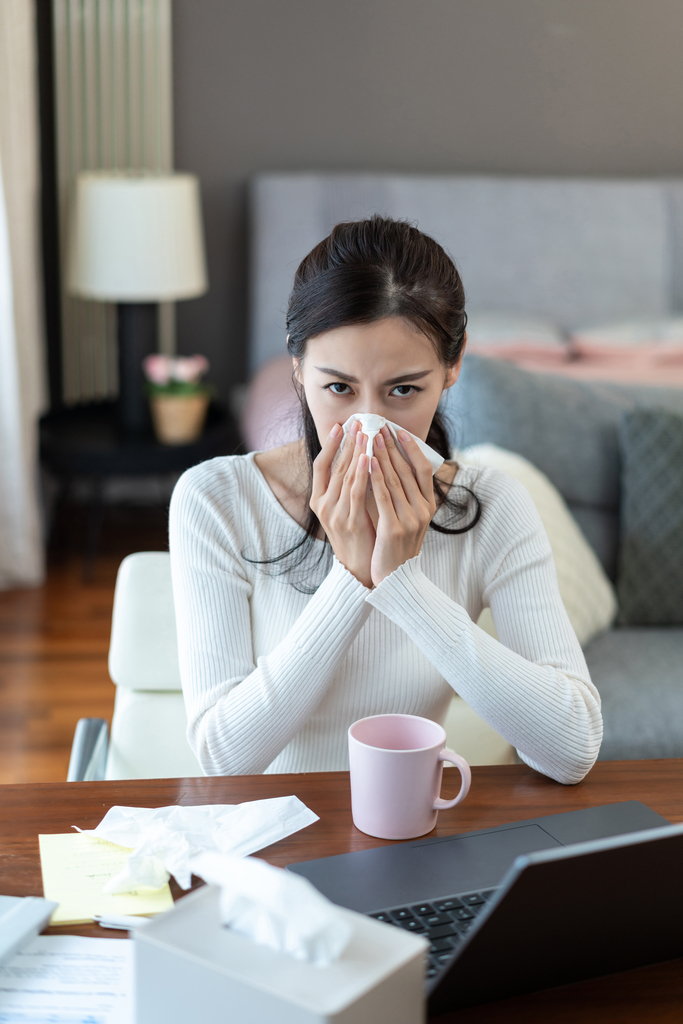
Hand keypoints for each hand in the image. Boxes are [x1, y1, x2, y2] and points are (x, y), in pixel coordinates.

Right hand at [310, 420, 375, 587]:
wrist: (359, 570)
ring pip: (345, 476)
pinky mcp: (350, 523)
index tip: (340, 426)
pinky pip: (356, 493)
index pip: (320, 465)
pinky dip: (362, 474)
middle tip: (358, 423)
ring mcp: (335, 514)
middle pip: (334, 467)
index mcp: (319, 501)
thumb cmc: (356, 536)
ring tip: (365, 433)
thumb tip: (357, 457)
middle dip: (347, 443)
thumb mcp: (345, 509)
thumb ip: (347, 487)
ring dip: (356, 452)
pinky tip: (369, 459)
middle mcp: (323, 506)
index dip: (329, 444)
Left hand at [368, 426, 435, 585]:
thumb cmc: (397, 547)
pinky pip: (384, 496)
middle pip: (407, 470)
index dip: (412, 448)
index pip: (423, 469)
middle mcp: (422, 510)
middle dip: (392, 446)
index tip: (399, 430)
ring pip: (394, 479)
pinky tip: (368, 461)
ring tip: (371, 436)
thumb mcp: (408, 519)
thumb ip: (406, 497)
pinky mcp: (394, 527)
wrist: (396, 578)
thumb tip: (395, 469)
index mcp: (428, 506)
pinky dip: (376, 476)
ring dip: (382, 454)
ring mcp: (410, 518)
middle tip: (379, 425)